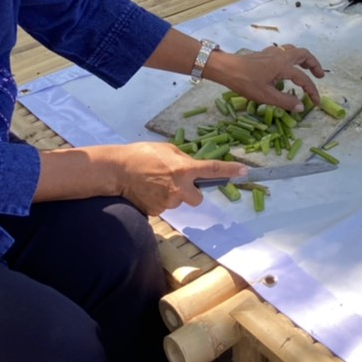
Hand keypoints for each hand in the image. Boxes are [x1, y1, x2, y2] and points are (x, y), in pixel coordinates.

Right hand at [96, 141, 247, 215]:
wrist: (117, 171)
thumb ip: (183, 160)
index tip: (244, 171)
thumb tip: (192, 167)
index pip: (212, 170)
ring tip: (154, 183)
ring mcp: (169, 202)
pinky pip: (165, 207)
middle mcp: (180, 188)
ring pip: (179, 202)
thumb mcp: (166, 150)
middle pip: (197, 198)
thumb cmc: (141, 155)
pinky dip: (159, 201)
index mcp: (184, 169)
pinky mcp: (157, 211)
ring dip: (172, 195)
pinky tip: (148, 191)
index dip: (229, 170)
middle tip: (175, 182)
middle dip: (190, 192)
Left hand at [206, 43, 325, 111]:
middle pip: (304, 54)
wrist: (226, 68)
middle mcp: (281, 56)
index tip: (316, 102)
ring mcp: (272, 52)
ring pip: (294, 50)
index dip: (312, 91)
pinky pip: (284, 51)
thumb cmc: (245, 82)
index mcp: (283, 66)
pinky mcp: (265, 53)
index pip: (303, 79)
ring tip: (307, 68)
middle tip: (320, 76)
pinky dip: (291, 56)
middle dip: (314, 64)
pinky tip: (286, 65)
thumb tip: (301, 108)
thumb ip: (285, 102)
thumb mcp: (266, 96)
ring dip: (304, 58)